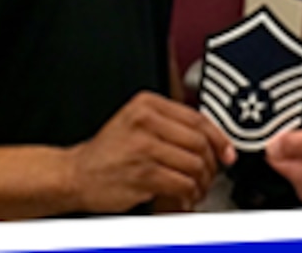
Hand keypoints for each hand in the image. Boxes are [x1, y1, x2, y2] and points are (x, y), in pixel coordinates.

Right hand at [67, 91, 234, 213]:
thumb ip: (171, 125)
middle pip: (199, 142)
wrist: (74, 175)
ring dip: (200, 182)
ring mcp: (144, 147)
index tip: (227, 152)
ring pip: (193, 163)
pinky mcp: (143, 173)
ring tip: (196, 189)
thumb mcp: (137, 124)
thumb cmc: (108, 152)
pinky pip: (182, 183)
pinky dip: (188, 194)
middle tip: (209, 176)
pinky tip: (184, 198)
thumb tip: (213, 139)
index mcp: (147, 104)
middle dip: (210, 164)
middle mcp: (146, 121)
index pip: (197, 118)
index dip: (219, 138)